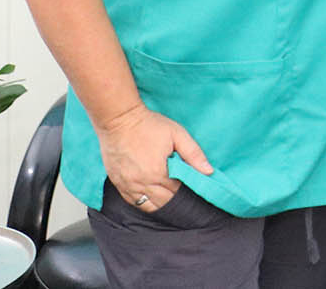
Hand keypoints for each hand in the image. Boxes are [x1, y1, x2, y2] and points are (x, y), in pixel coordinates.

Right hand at [97, 103, 211, 211]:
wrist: (118, 120)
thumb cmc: (149, 125)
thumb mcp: (177, 134)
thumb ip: (194, 154)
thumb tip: (208, 172)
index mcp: (158, 173)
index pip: (177, 191)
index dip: (185, 188)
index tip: (189, 182)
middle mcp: (142, 183)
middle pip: (163, 201)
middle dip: (174, 197)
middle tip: (180, 189)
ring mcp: (127, 185)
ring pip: (147, 206)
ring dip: (159, 203)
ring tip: (168, 195)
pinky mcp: (117, 183)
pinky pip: (132, 201)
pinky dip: (143, 202)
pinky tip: (151, 197)